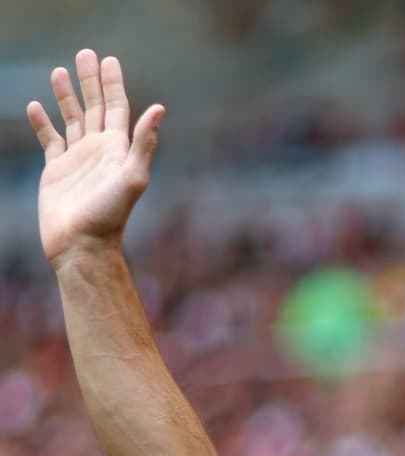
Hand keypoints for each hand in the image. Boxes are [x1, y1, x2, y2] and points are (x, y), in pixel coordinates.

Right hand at [27, 50, 164, 265]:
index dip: (113, 84)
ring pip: (71, 119)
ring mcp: (77, 159)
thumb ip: (144, 143)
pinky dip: (42, 123)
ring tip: (59, 72)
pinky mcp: (56, 171)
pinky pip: (49, 140)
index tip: (108, 60)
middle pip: (94, 107)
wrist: (83, 245)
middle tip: (84, 53)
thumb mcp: (132, 177)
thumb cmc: (110, 215)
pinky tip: (36, 106)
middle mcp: (99, 151)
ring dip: (66, 96)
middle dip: (90, 80)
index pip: (116, 107)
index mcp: (117, 149)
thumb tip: (160, 108)